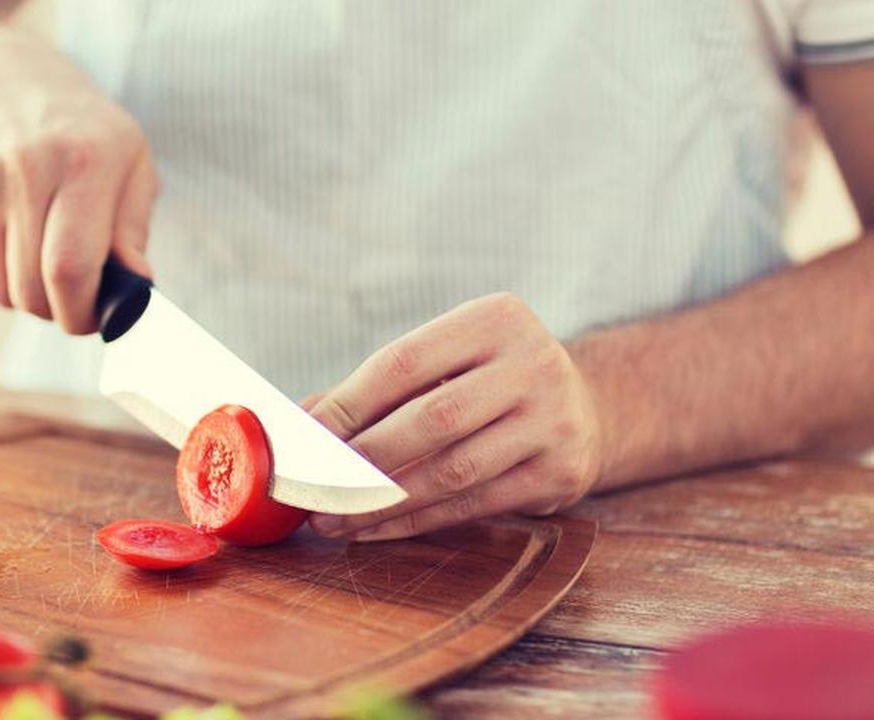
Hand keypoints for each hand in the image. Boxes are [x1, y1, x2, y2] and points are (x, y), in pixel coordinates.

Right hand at [0, 28, 158, 332]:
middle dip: (56, 311)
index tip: (92, 320)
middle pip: (31, 288)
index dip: (81, 313)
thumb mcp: (128, 158)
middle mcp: (23, 169)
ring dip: (27, 294)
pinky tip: (12, 237)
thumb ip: (133, 228)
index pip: (70, 269)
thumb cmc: (79, 128)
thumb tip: (136, 290)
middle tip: (72, 297)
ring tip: (44, 260)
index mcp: (83, 160)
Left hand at [307, 293, 604, 540]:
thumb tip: (297, 423)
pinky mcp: (561, 473)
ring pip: (452, 470)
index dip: (347, 404)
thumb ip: (375, 388)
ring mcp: (554, 420)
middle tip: (311, 489)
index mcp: (494, 319)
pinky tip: (373, 529)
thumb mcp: (444, 362)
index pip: (402, 363)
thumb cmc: (486, 381)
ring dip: (382, 501)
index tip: (303, 440)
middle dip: (361, 460)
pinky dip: (415, 521)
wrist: (586, 407)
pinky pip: (473, 505)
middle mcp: (533, 363)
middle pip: (430, 420)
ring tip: (331, 518)